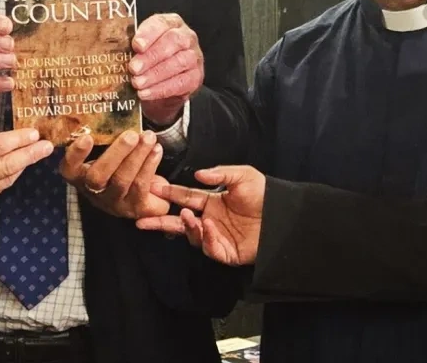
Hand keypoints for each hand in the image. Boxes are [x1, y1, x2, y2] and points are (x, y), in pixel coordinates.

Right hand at [0, 128, 52, 222]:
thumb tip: (7, 142)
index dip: (19, 140)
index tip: (34, 134)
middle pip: (8, 165)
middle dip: (31, 155)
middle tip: (47, 147)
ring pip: (6, 180)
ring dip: (22, 167)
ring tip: (35, 155)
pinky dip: (7, 179)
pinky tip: (14, 170)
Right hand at [59, 130, 168, 218]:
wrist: (142, 195)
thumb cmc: (120, 165)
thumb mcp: (108, 151)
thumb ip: (106, 136)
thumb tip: (115, 109)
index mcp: (80, 175)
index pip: (69, 168)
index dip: (75, 154)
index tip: (86, 137)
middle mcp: (93, 191)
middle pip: (97, 176)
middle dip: (116, 153)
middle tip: (131, 134)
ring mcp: (114, 202)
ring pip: (122, 181)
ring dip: (137, 156)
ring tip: (149, 137)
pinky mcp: (135, 209)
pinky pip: (141, 187)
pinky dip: (150, 165)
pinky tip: (156, 150)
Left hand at [130, 13, 202, 125]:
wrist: (164, 83)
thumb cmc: (149, 59)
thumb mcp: (140, 48)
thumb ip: (130, 46)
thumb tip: (109, 50)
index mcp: (171, 23)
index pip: (162, 23)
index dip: (149, 34)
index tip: (136, 45)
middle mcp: (186, 37)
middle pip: (173, 42)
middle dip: (151, 56)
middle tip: (133, 68)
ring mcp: (194, 57)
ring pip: (178, 63)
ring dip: (155, 74)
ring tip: (137, 83)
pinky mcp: (195, 77)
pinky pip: (180, 83)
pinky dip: (161, 89)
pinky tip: (146, 93)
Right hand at [136, 166, 265, 265]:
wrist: (284, 217)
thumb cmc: (265, 196)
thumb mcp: (243, 176)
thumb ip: (220, 174)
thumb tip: (197, 175)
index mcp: (212, 202)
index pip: (185, 197)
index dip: (169, 193)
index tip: (152, 188)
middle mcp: (210, 220)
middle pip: (180, 221)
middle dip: (160, 220)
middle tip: (142, 220)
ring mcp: (217, 237)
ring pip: (192, 235)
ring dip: (187, 226)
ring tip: (186, 216)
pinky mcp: (226, 252)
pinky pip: (209, 248)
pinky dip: (205, 238)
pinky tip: (207, 227)